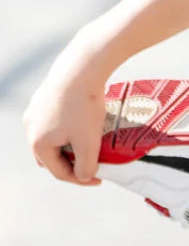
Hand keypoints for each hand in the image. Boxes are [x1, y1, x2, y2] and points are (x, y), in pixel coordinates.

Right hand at [23, 33, 110, 185]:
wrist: (82, 66)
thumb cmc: (84, 105)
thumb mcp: (88, 142)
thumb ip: (85, 166)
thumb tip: (84, 176)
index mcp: (38, 143)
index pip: (58, 171)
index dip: (80, 179)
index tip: (99, 179)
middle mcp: (31, 127)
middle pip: (50, 155)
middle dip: (69, 162)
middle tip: (88, 163)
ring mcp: (36, 109)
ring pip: (52, 135)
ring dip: (68, 142)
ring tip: (86, 142)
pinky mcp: (44, 94)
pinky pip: (55, 117)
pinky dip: (68, 125)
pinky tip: (83, 120)